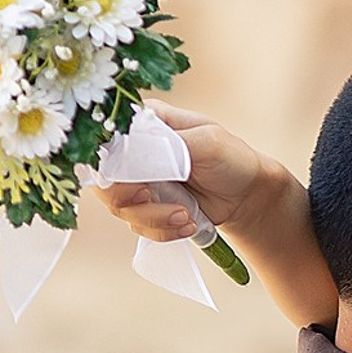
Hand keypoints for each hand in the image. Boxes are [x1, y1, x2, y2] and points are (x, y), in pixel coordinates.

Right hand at [92, 101, 273, 244]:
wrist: (247, 195)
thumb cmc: (231, 158)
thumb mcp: (206, 142)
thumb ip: (168, 145)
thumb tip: (133, 153)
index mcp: (143, 122)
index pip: (105, 139)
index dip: (109, 164)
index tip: (136, 179)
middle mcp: (132, 150)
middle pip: (103, 177)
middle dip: (128, 197)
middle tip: (152, 198)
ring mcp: (136, 180)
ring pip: (118, 206)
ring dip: (152, 217)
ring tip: (186, 216)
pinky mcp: (144, 206)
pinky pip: (136, 225)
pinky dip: (161, 230)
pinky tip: (186, 224)